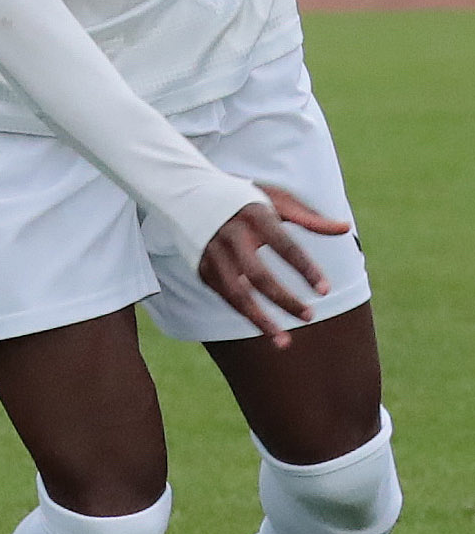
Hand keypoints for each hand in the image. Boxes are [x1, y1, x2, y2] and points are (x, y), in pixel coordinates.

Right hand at [197, 184, 349, 346]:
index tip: (325, 290)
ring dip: (260, 319)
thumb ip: (310, 218)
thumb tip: (345, 228)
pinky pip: (224, 296)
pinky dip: (243, 312)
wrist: (187, 193)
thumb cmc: (244, 197)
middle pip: (259, 275)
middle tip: (310, 316)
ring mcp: (212, 252)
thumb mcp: (277, 199)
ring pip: (236, 294)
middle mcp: (230, 235)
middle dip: (284, 300)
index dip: (305, 268)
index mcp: (254, 215)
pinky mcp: (201, 267)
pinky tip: (264, 326)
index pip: (285, 246)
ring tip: (284, 341)